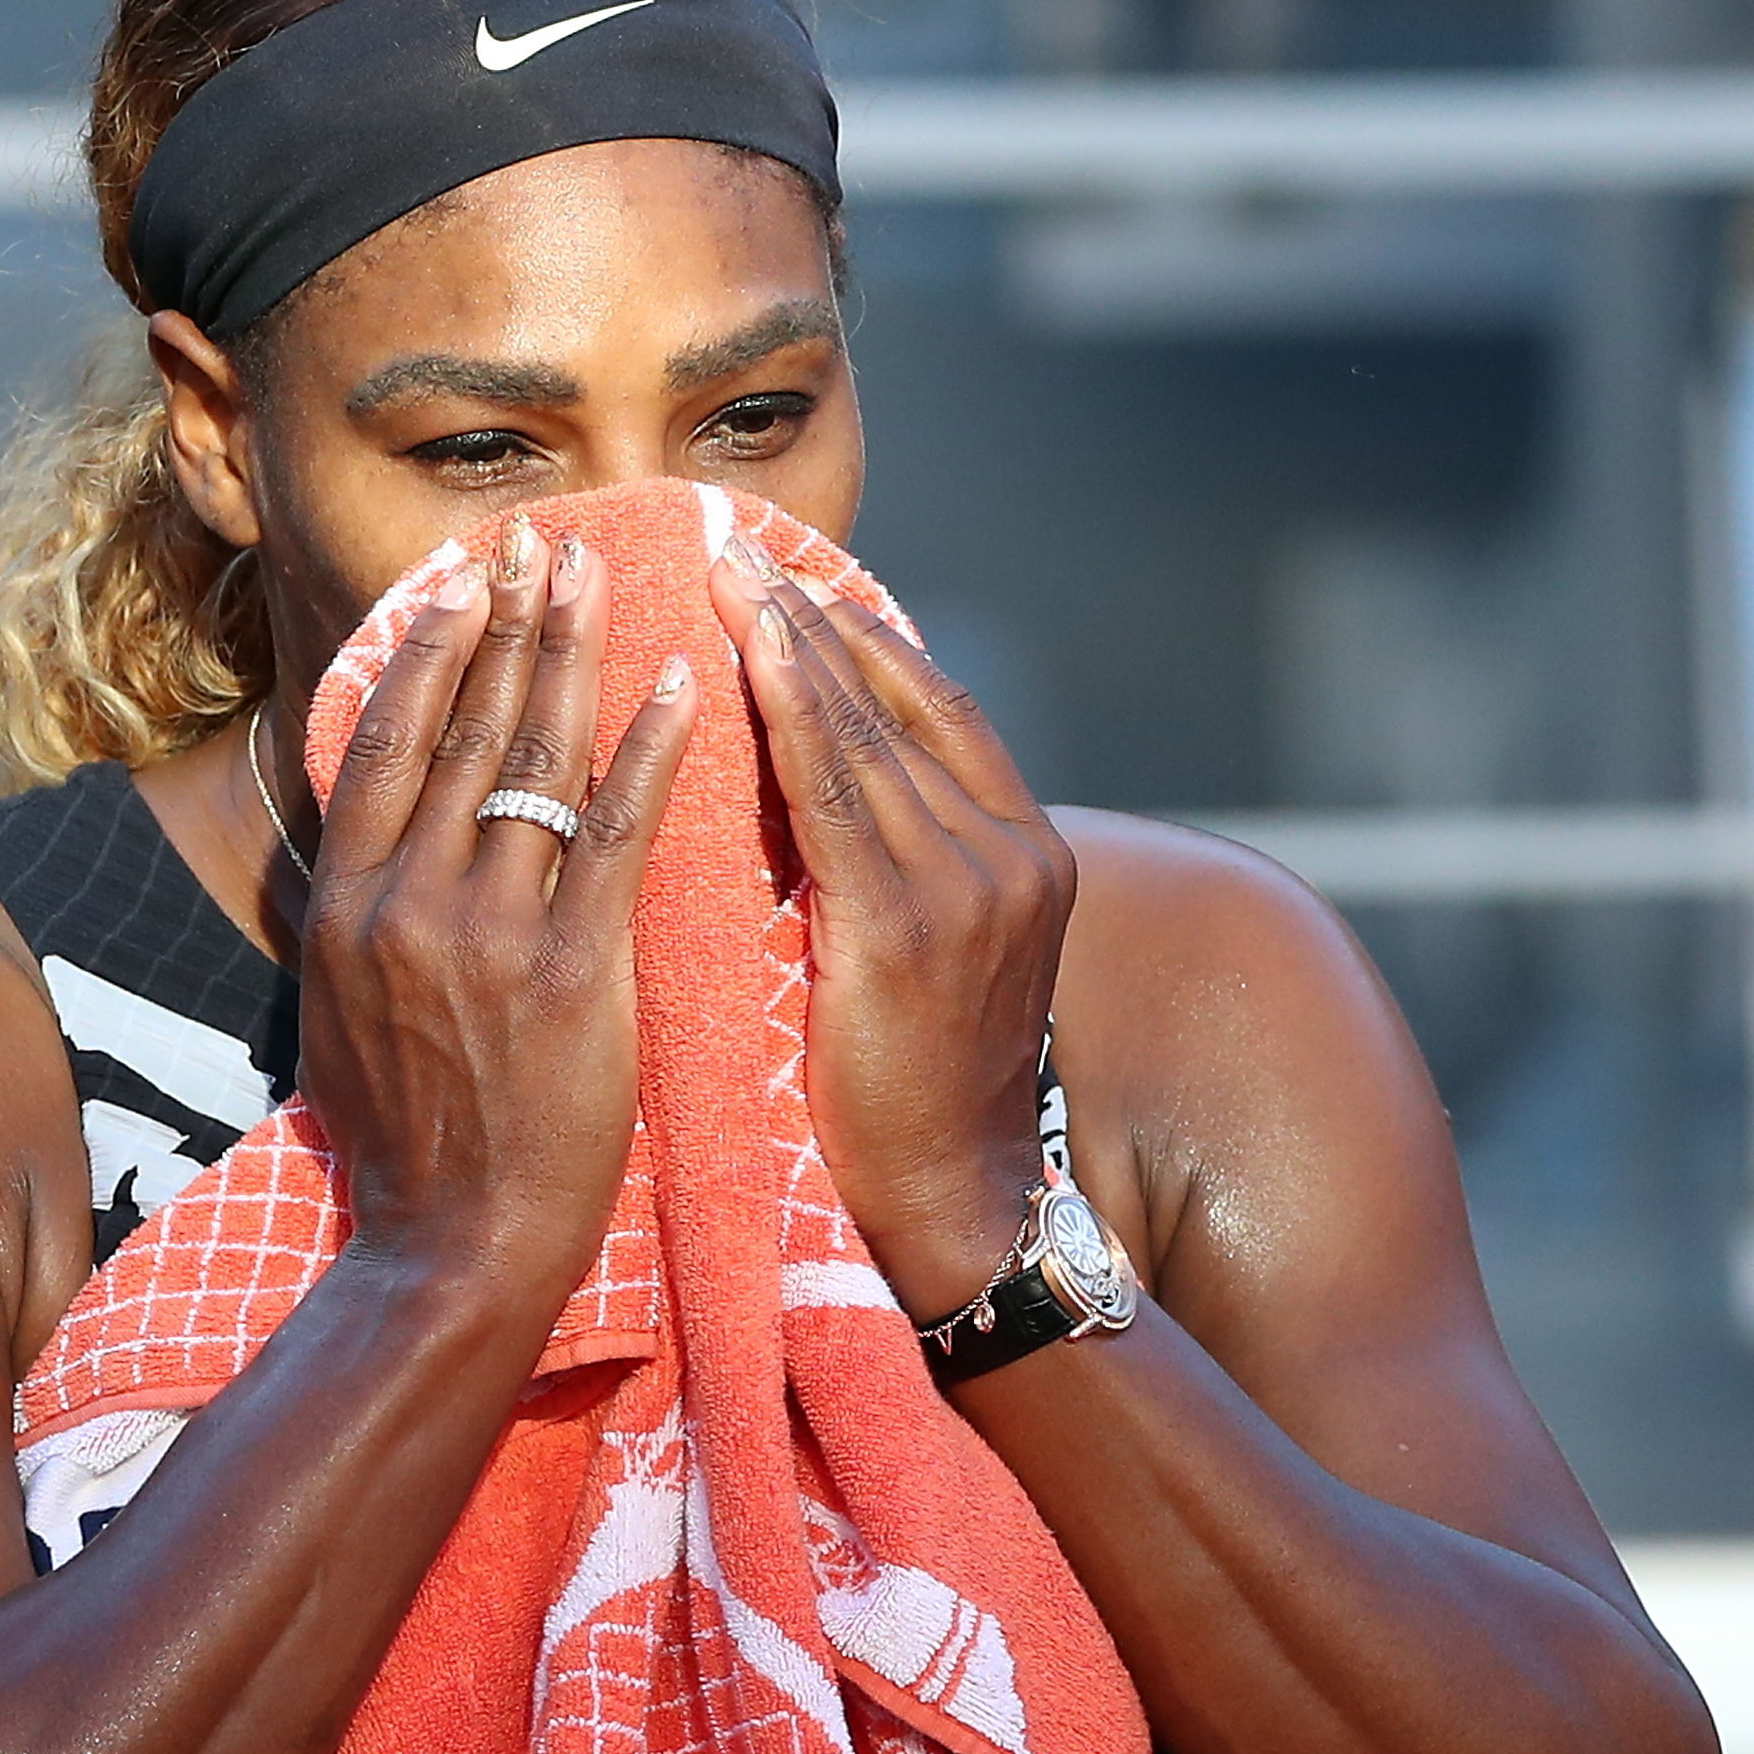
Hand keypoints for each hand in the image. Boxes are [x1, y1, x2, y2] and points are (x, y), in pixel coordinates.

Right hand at [296, 516, 697, 1317]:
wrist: (455, 1248)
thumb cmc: (411, 1149)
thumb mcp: (343, 1020)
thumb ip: (357, 926)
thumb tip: (364, 847)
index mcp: (348, 906)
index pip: (386, 744)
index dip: (427, 651)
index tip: (458, 582)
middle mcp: (408, 899)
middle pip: (464, 728)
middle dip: (504, 621)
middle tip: (536, 538)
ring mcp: (488, 932)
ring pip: (536, 760)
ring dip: (571, 654)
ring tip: (599, 572)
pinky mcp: (572, 970)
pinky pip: (618, 833)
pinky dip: (649, 749)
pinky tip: (679, 683)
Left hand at [712, 543, 1077, 1323]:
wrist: (953, 1207)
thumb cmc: (913, 1098)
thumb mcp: (925, 959)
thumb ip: (896, 871)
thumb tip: (812, 795)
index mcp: (1030, 856)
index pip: (941, 713)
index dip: (867, 641)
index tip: (797, 579)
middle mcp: (1012, 856)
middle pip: (901, 704)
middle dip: (816, 621)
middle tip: (736, 545)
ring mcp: (969, 888)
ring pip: (866, 734)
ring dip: (791, 643)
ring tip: (723, 573)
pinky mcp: (909, 928)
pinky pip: (836, 795)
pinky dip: (791, 714)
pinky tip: (748, 651)